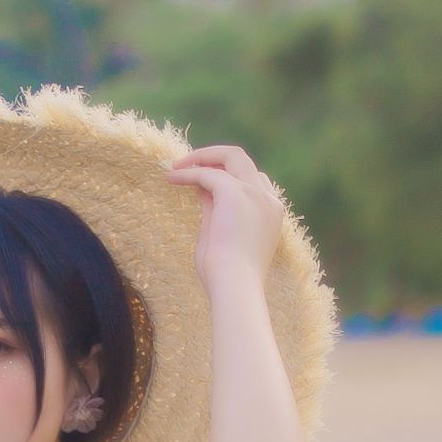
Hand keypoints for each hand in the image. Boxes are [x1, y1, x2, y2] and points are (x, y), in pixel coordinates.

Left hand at [165, 141, 285, 285]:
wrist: (234, 286)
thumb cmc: (226, 275)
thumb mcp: (222, 236)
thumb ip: (216, 211)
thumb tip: (201, 189)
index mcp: (271, 213)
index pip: (255, 181)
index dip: (227, 177)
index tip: (201, 186)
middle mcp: (268, 199)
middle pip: (244, 161)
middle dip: (215, 158)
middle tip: (188, 166)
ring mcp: (254, 193)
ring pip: (231, 155)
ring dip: (203, 157)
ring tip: (177, 166)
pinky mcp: (235, 192)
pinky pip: (207, 173)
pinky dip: (187, 172)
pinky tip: (170, 178)